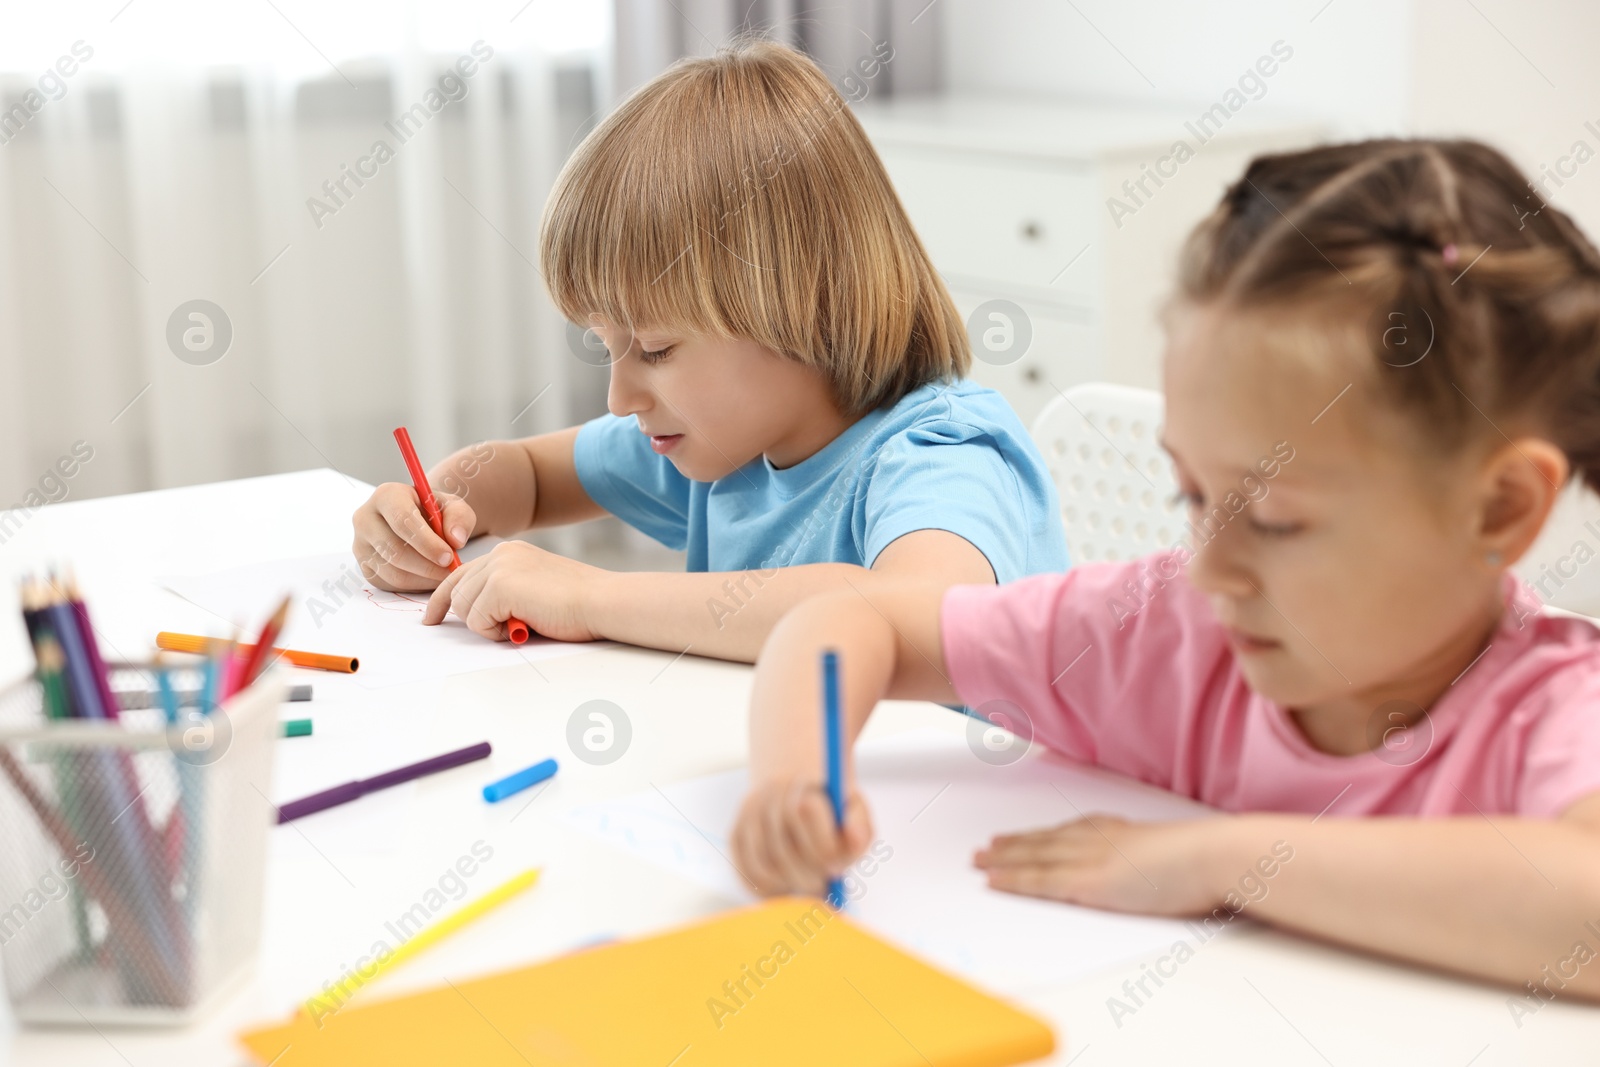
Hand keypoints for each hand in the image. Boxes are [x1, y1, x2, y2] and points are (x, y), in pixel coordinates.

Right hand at [352, 483, 475, 591]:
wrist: (418, 521)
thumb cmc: (435, 511)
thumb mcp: (452, 506)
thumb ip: (459, 517)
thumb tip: (456, 540)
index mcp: (386, 495)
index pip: (402, 521)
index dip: (427, 543)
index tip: (449, 557)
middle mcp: (365, 518)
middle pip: (395, 551)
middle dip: (427, 566)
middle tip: (450, 571)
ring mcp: (360, 544)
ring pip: (392, 572)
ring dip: (423, 579)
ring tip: (444, 575)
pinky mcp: (364, 566)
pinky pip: (390, 584)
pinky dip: (414, 586)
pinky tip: (429, 577)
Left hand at [422, 540, 603, 642]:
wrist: (602, 601)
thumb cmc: (578, 604)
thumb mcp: (532, 590)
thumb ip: (504, 593)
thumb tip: (474, 614)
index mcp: (509, 553)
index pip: (461, 574)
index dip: (442, 599)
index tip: (432, 618)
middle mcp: (500, 554)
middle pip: (457, 593)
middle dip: (475, 619)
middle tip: (507, 628)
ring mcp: (499, 568)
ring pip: (464, 608)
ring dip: (489, 626)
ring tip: (522, 623)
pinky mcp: (500, 586)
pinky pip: (476, 620)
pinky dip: (496, 632)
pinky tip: (524, 624)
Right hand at [730, 776, 872, 897]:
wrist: (796, 792)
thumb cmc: (831, 812)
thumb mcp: (854, 813)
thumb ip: (859, 828)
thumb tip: (853, 841)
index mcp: (803, 783)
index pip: (804, 811)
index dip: (822, 847)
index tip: (837, 869)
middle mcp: (770, 794)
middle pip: (781, 842)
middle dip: (805, 873)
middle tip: (822, 887)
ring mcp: (749, 814)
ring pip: (763, 861)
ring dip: (788, 884)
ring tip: (808, 886)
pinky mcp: (736, 834)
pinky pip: (747, 871)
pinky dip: (769, 888)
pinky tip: (787, 887)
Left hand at [974, 815, 1235, 916]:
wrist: (1211, 857)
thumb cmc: (1205, 859)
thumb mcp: (1173, 853)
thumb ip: (1154, 858)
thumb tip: (1159, 869)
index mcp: (1117, 831)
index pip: (1068, 832)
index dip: (1040, 836)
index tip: (1020, 836)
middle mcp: (1095, 839)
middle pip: (1043, 842)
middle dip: (1012, 845)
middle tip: (985, 848)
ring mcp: (1089, 859)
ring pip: (1033, 858)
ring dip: (1002, 860)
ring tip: (978, 860)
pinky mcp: (1087, 883)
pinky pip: (1039, 882)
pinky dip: (1012, 880)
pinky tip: (993, 881)